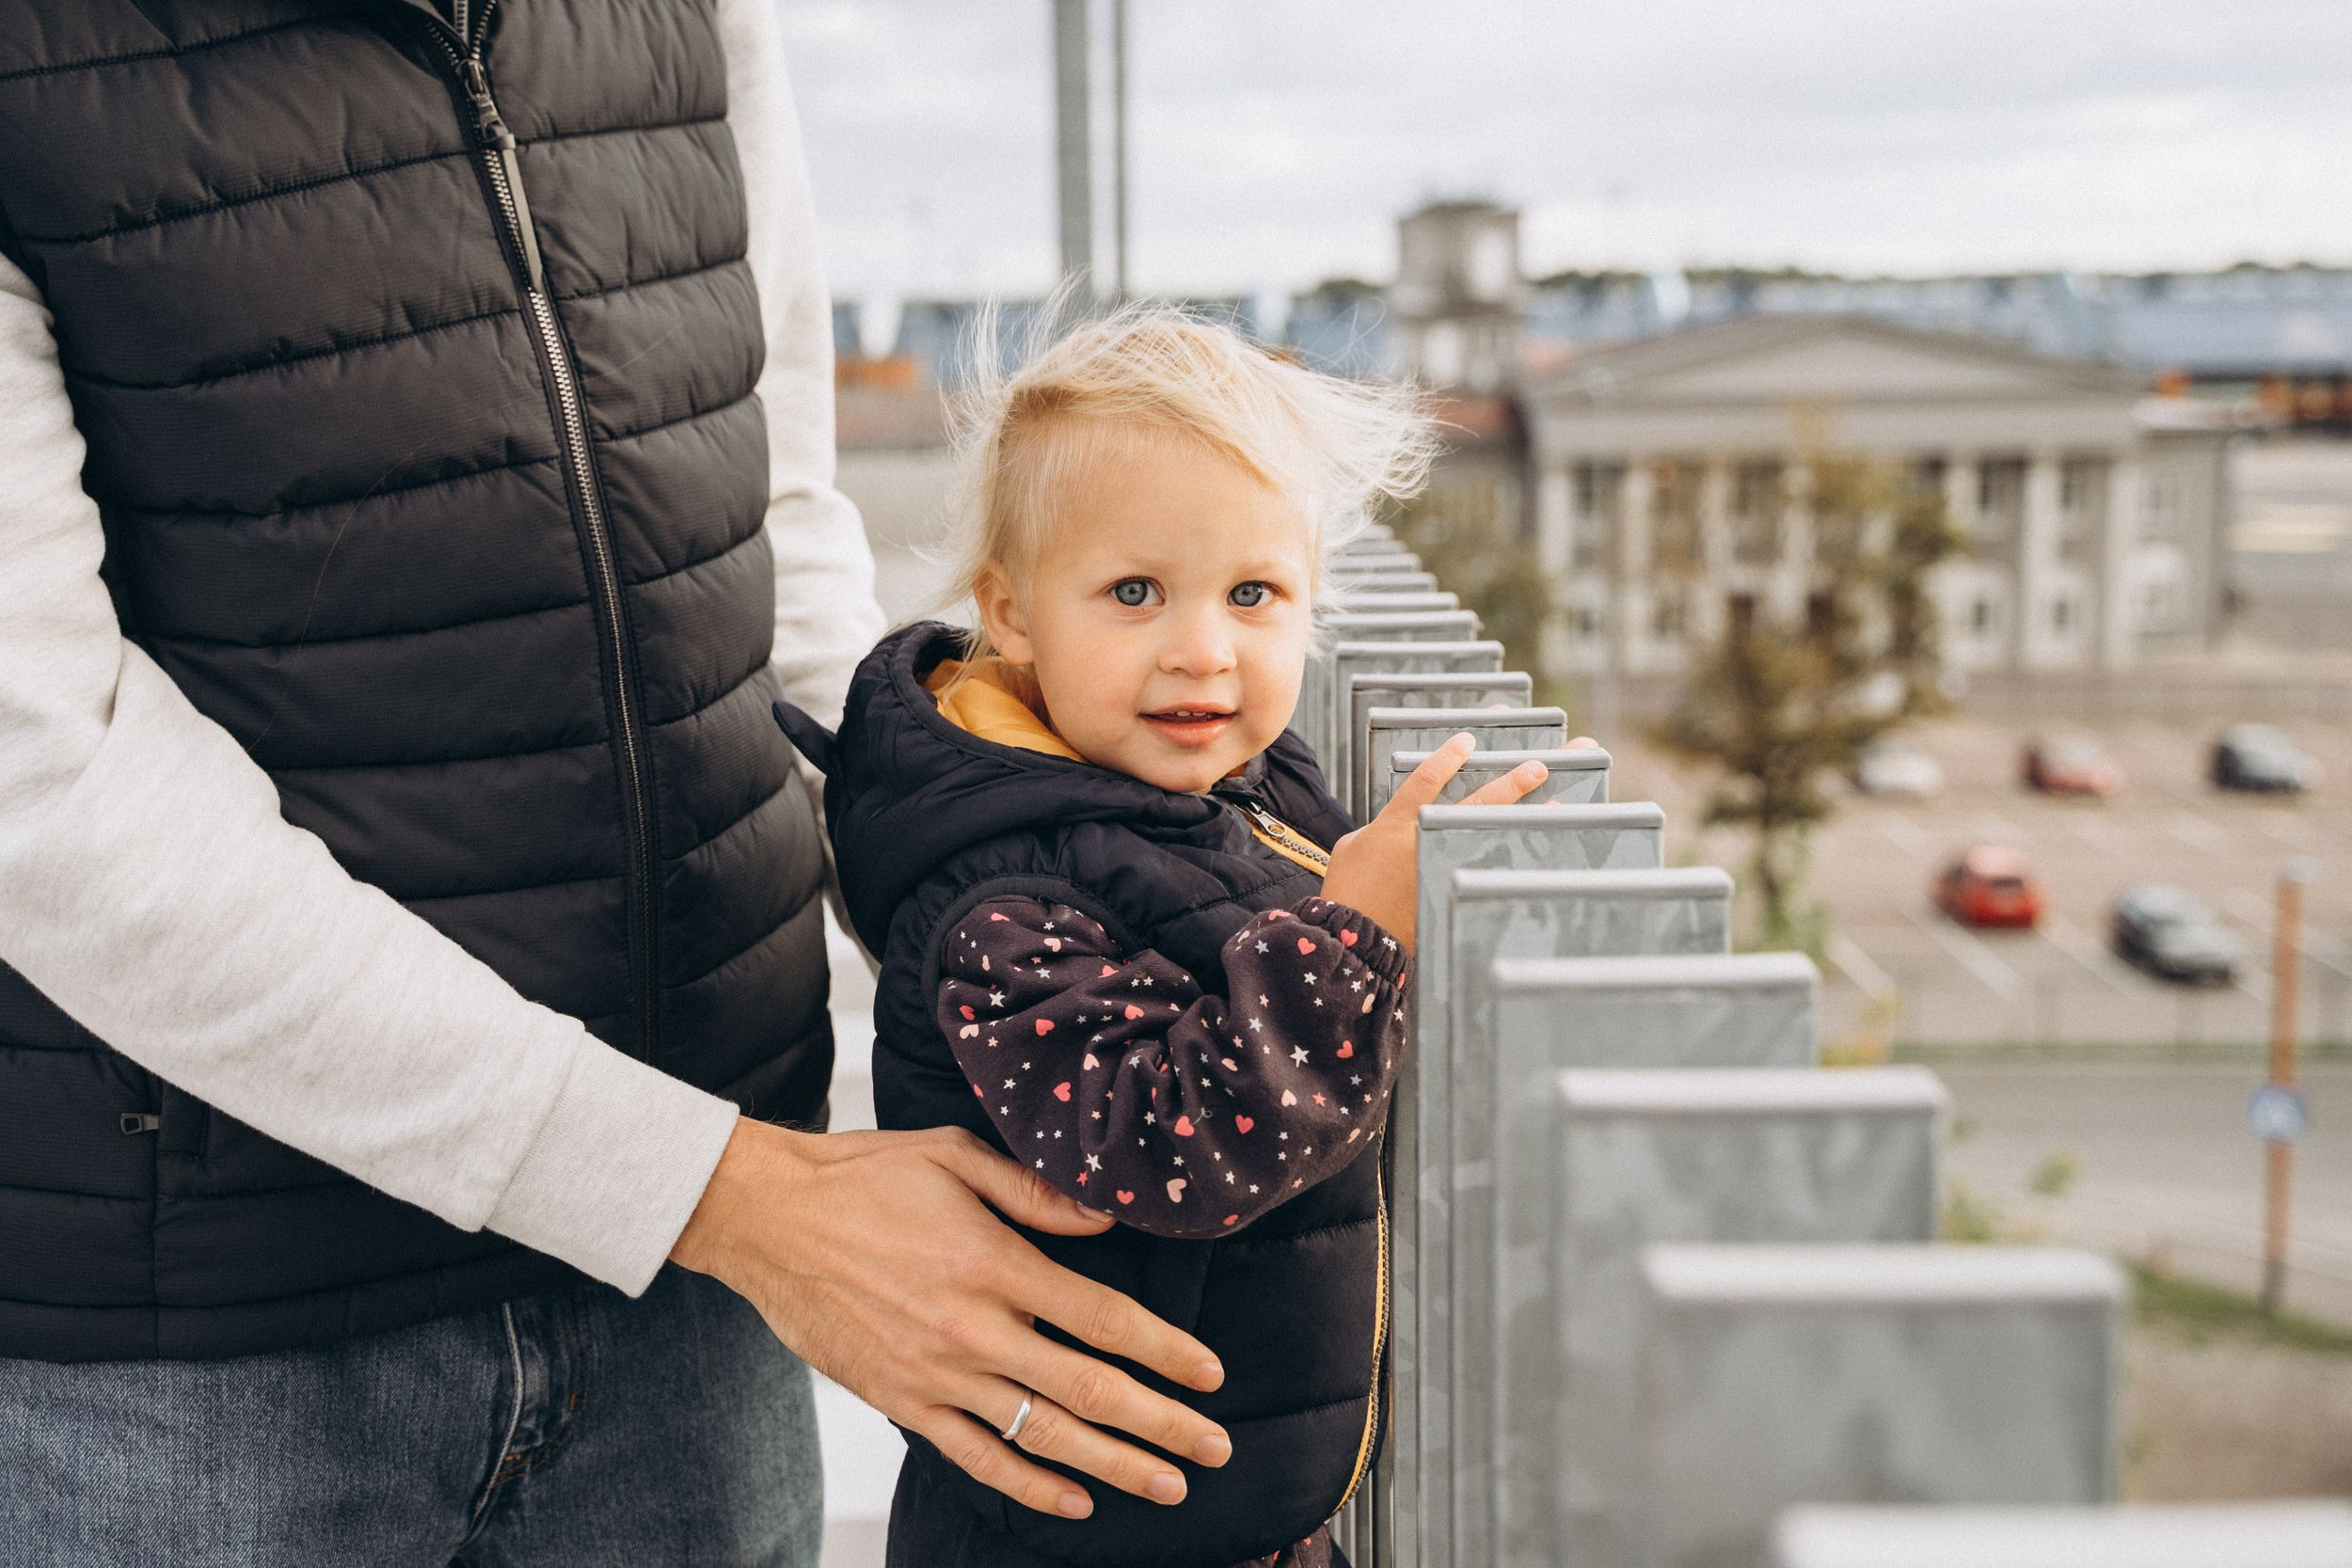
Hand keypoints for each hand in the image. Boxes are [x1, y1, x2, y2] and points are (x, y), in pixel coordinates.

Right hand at [670, 1118, 1231, 1518]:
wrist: (765, 1218)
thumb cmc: (862, 1177)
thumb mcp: (955, 1156)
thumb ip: (1036, 1191)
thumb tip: (1105, 1216)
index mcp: (994, 1263)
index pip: (1103, 1319)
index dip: (1166, 1351)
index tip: (1211, 1374)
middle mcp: (972, 1328)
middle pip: (1088, 1390)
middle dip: (1161, 1424)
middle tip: (1215, 1447)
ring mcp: (934, 1374)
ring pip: (1041, 1434)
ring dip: (1113, 1465)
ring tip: (1168, 1485)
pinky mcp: (900, 1400)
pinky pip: (975, 1456)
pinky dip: (1028, 1485)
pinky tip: (1074, 1501)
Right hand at [1320, 731, 1551, 954]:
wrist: (1352, 936)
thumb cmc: (1348, 889)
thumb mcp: (1354, 845)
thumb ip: (1384, 826)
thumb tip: (1408, 823)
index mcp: (1396, 823)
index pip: (1426, 780)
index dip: (1448, 758)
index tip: (1469, 740)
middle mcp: (1426, 840)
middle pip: (1477, 805)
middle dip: (1511, 783)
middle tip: (1540, 766)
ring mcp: (1445, 868)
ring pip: (1494, 835)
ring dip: (1527, 817)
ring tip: (1557, 802)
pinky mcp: (1453, 894)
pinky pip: (1492, 870)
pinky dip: (1519, 858)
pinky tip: (1543, 849)